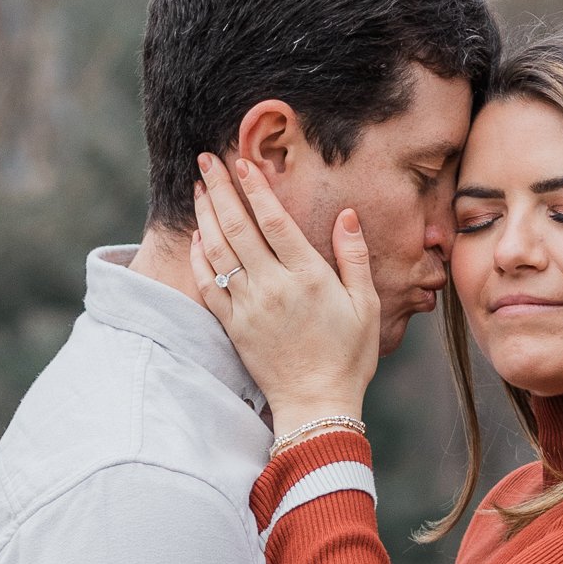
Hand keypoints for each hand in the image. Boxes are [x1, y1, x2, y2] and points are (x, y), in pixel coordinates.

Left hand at [190, 151, 380, 431]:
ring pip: (218, 250)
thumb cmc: (348, 355)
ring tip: (200, 189)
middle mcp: (273, 286)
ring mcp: (248, 306)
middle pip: (238, 227)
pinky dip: (199, 257)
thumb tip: (346, 214)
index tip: (242, 162)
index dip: (255, 188)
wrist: (316, 404)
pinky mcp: (232, 325)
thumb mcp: (365, 304)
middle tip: (208, 160)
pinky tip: (197, 237)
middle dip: (220, 189)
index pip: (273, 220)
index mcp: (307, 276)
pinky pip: (208, 284)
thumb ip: (354, 256)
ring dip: (205, 216)